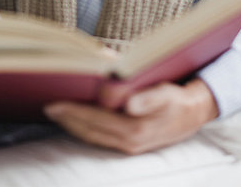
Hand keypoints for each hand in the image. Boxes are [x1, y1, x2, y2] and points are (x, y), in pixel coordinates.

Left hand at [43, 78, 218, 154]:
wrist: (193, 114)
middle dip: (67, 119)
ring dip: (73, 125)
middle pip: (89, 131)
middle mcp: (129, 142)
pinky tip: (76, 120)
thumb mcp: (166, 94)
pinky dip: (85, 129)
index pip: (95, 120)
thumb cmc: (177, 99)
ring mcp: (128, 145)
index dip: (73, 112)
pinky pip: (100, 138)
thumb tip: (128, 103)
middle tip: (47, 106)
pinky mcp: (129, 144)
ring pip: (92, 136)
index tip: (54, 103)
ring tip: (56, 112)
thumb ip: (148, 98)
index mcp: (135, 129)